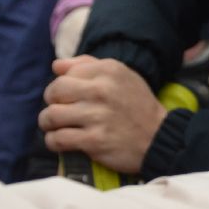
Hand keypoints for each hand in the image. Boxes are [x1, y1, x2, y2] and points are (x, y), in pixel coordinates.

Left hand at [40, 56, 167, 174]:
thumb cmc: (138, 106)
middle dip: (51, 103)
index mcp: (108, 71)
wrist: (160, 138)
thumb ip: (88, 65)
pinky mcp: (95, 141)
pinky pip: (58, 139)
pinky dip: (54, 142)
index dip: (62, 87)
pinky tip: (61, 142)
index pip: (65, 74)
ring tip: (56, 127)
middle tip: (59, 112)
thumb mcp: (122, 76)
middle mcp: (102, 90)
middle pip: (54, 92)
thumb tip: (56, 66)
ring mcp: (98, 116)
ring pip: (51, 116)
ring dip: (48, 124)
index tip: (69, 98)